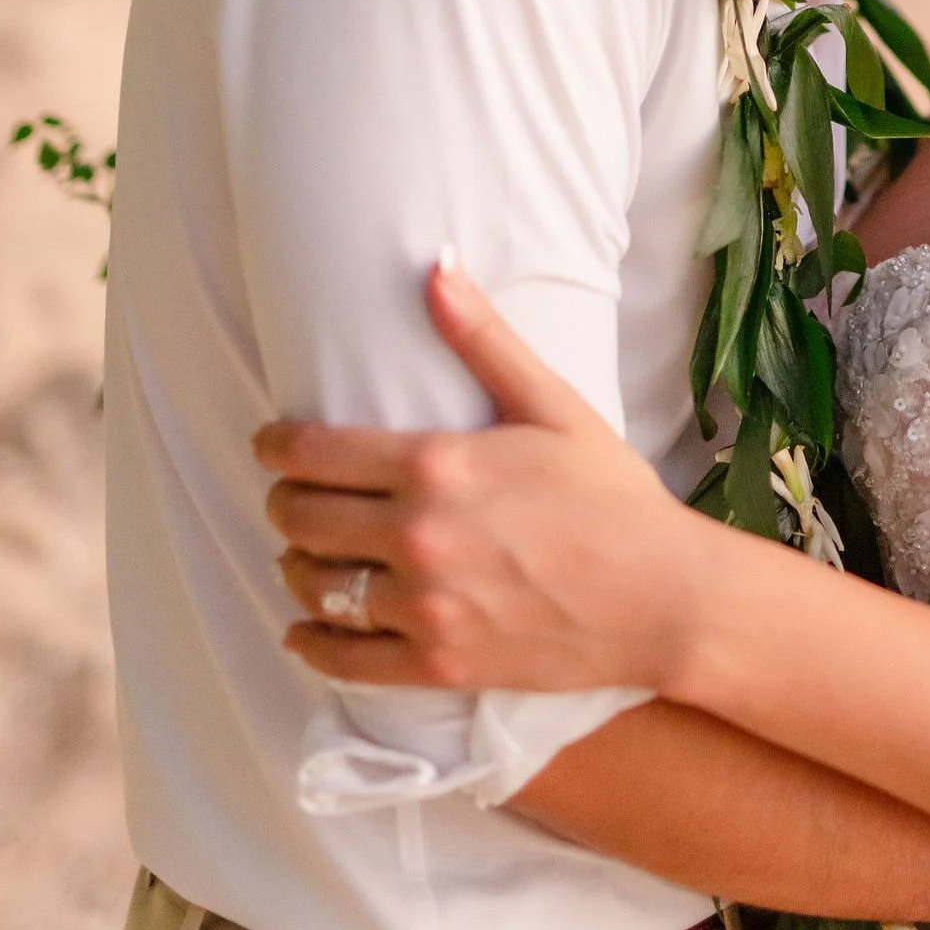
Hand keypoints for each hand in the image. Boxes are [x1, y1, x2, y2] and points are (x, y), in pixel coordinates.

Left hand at [255, 258, 689, 693]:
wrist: (660, 597)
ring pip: (315, 587)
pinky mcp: (436, 664)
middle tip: (293, 496)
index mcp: (438, 465)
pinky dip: (313, 643)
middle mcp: (417, 537)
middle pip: (301, 519)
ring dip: (297, 567)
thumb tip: (435, 266)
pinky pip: (344, 659)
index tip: (270, 445)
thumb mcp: (552, 404)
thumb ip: (483, 338)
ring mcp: (424, 606)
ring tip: (303, 555)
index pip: (315, 453)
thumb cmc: (611, 494)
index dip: (277, 447)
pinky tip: (306, 629)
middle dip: (285, 502)